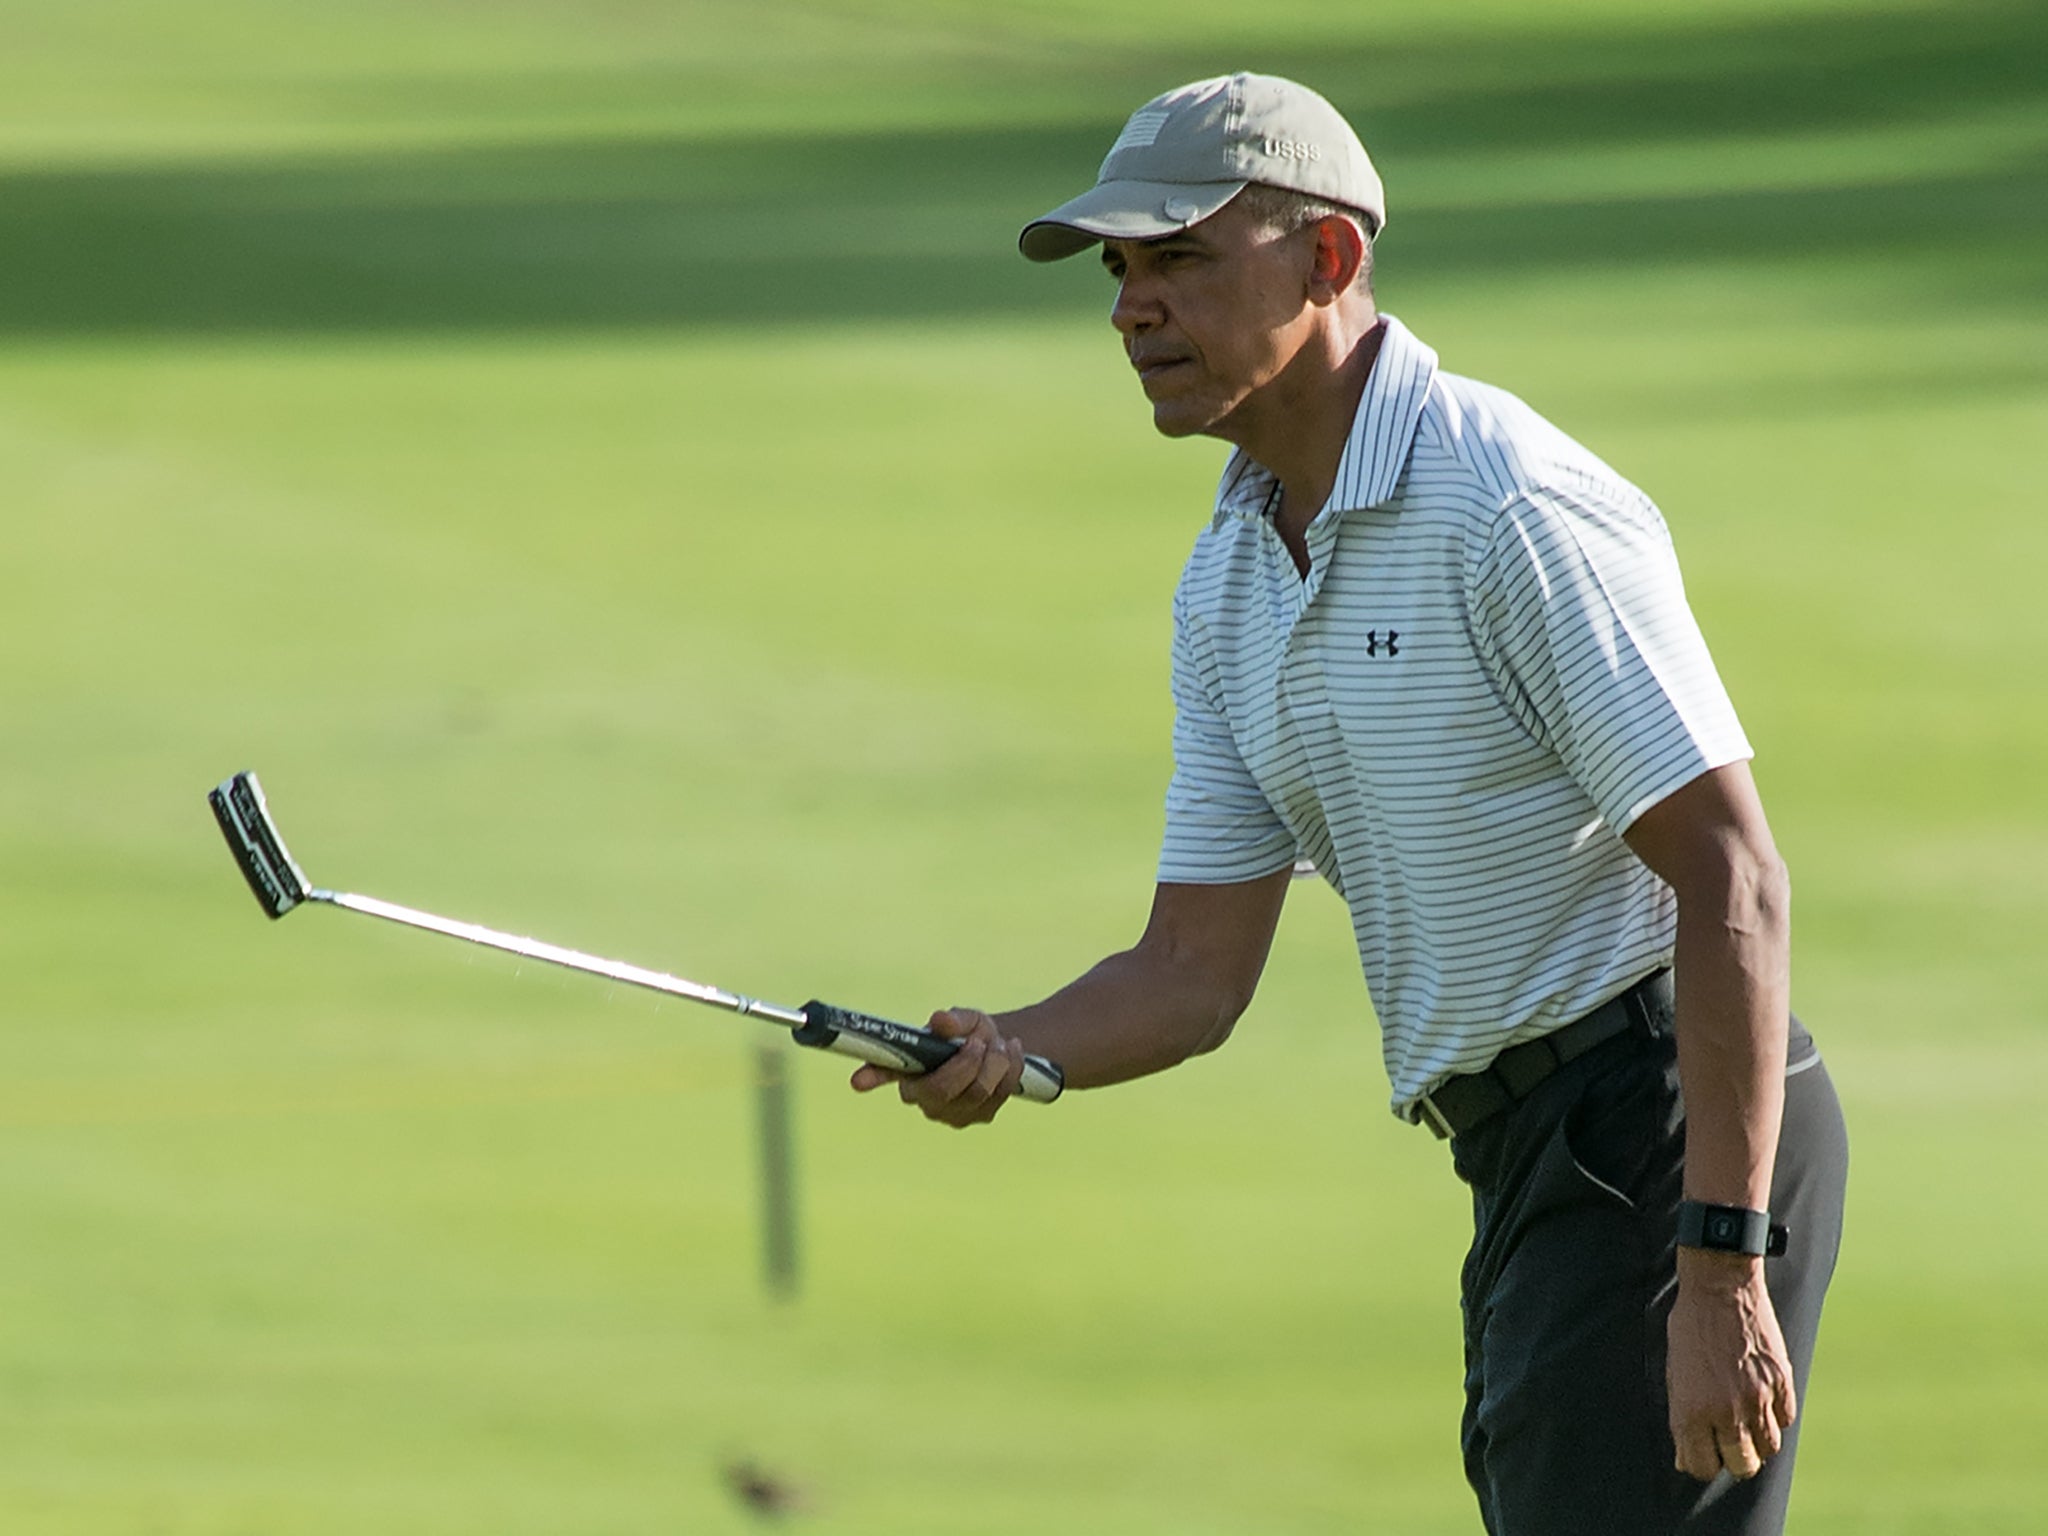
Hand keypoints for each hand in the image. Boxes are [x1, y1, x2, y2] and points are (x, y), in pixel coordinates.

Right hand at [849, 1007, 1024, 1127]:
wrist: (998, 1049)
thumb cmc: (969, 1034)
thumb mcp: (964, 1020)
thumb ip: (954, 1020)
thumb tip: (940, 1020)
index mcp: (908, 1069)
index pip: (885, 1072)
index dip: (871, 1076)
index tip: (857, 1080)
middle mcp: (923, 1097)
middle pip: (942, 1090)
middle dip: (968, 1063)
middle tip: (981, 1040)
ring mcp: (951, 1113)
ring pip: (977, 1093)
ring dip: (995, 1062)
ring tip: (999, 1042)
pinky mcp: (979, 1117)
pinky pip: (998, 1096)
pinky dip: (1010, 1069)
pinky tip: (1011, 1052)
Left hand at [1667, 1249, 1797, 1480]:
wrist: (1719, 1288)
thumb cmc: (1689, 1328)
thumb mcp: (1674, 1373)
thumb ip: (1682, 1417)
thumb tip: (1685, 1458)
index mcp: (1691, 1412)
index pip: (1701, 1466)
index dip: (1701, 1462)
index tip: (1703, 1452)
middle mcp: (1726, 1413)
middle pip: (1741, 1466)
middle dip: (1732, 1458)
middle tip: (1727, 1441)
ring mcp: (1758, 1399)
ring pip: (1768, 1449)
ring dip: (1757, 1441)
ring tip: (1745, 1420)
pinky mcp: (1782, 1383)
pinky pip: (1785, 1420)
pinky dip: (1775, 1417)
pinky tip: (1762, 1400)